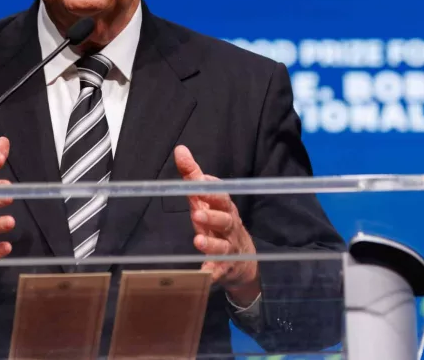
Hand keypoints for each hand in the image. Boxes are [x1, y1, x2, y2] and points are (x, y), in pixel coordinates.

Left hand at [174, 145, 260, 306]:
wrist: (243, 261)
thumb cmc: (217, 224)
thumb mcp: (205, 200)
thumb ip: (193, 176)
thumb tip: (180, 149)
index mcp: (225, 208)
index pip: (221, 196)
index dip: (212, 190)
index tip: (200, 182)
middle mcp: (229, 227)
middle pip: (225, 220)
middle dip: (212, 216)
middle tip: (196, 213)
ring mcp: (228, 249)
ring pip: (222, 246)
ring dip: (211, 244)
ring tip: (198, 241)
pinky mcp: (223, 269)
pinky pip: (217, 272)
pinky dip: (211, 273)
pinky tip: (203, 274)